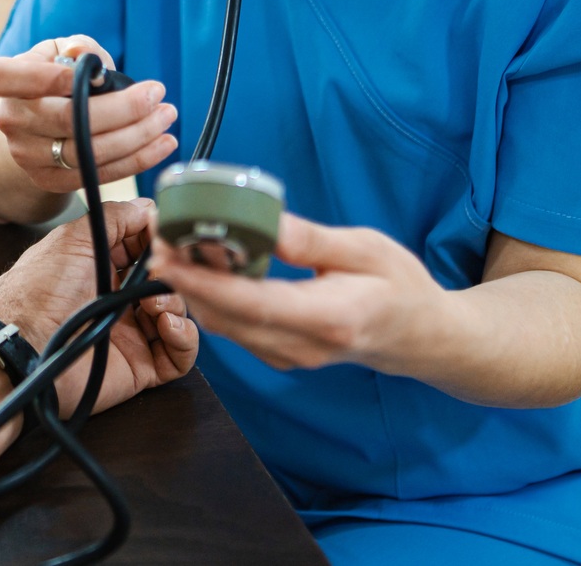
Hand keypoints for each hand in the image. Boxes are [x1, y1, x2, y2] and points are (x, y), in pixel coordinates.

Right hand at [0, 37, 177, 193]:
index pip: (9, 78)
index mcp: (6, 81)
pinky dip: (136, 160)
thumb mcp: (61, 50)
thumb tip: (83, 54)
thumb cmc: (53, 75)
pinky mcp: (50, 180)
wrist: (36, 121)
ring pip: (88, 152)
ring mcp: (28, 155)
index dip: (51, 78)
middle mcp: (11, 120)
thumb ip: (77, 47)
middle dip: (123, 108)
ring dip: (137, 136)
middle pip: (68, 120)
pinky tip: (161, 144)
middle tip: (158, 94)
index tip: (99, 75)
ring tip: (165, 117)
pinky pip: (99, 175)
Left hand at [0, 198, 197, 414]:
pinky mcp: (141, 365)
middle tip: (164, 272)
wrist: (28, 347)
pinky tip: (166, 325)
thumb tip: (148, 208)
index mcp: (101, 268)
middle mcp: (117, 298)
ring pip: (177, 313)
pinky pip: (179, 354)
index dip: (159, 244)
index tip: (166, 239)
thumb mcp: (74, 238)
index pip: (145, 251)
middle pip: (166, 281)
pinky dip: (183, 337)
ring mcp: (132, 333)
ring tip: (154, 305)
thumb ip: (115, 218)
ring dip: (175, 303)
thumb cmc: (42, 291)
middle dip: (172, 274)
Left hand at [150, 211, 448, 375]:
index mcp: (326, 318)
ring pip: (226, 328)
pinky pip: (237, 331)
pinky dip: (213, 301)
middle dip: (185, 281)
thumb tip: (264, 222)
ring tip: (173, 248)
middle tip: (159, 239)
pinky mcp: (282, 355)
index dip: (201, 281)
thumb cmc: (400, 287)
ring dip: (194, 291)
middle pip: (226, 319)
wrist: (422, 337)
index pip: (249, 303)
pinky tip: (204, 270)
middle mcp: (302, 346)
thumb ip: (312, 240)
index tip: (167, 255)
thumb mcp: (367, 249)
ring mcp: (290, 357)